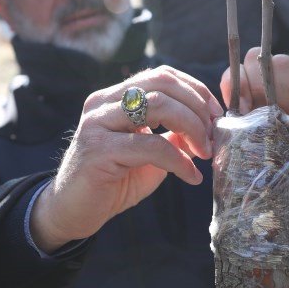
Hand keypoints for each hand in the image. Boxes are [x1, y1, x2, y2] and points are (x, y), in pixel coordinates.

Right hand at [30, 66, 223, 251]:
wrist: (72, 212)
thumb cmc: (112, 183)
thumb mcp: (150, 154)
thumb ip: (173, 135)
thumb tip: (207, 125)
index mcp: (114, 97)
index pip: (161, 75)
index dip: (195, 90)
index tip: (216, 115)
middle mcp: (103, 103)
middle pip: (162, 84)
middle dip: (197, 107)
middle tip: (213, 135)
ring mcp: (97, 123)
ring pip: (158, 105)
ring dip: (191, 127)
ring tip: (204, 152)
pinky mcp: (98, 150)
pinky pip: (151, 145)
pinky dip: (179, 160)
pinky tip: (190, 175)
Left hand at [219, 48, 288, 194]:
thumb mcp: (264, 154)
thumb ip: (244, 135)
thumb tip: (224, 121)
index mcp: (254, 99)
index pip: (236, 72)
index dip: (235, 83)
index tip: (243, 109)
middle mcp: (275, 85)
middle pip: (256, 58)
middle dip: (259, 86)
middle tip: (271, 115)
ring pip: (284, 64)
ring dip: (285, 95)